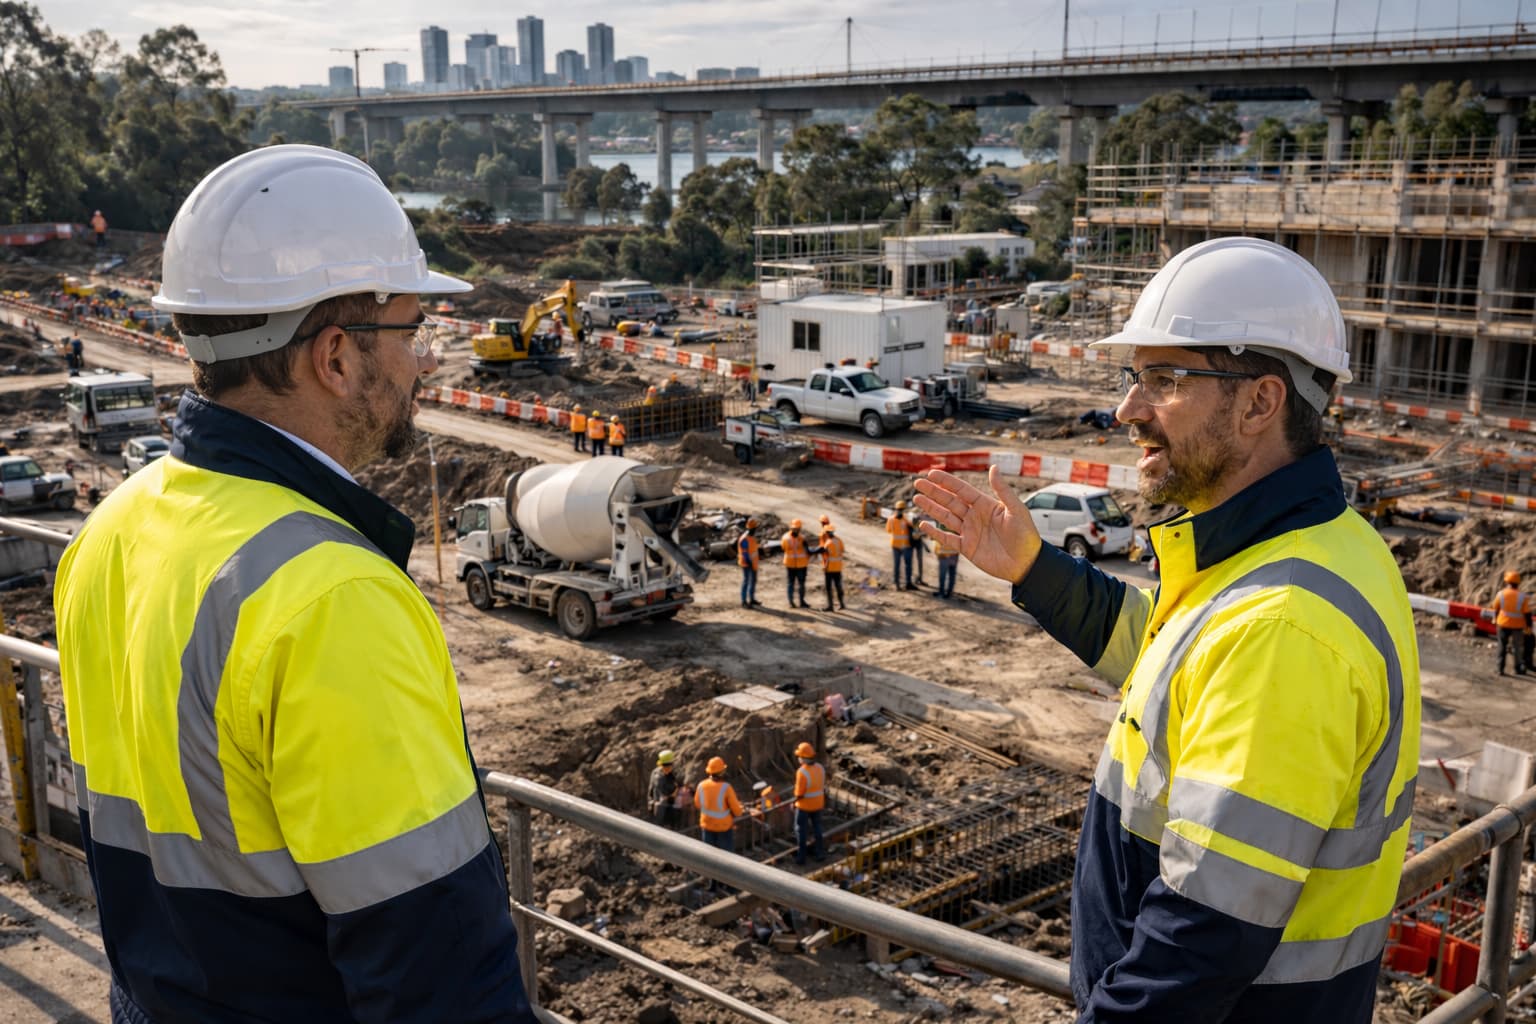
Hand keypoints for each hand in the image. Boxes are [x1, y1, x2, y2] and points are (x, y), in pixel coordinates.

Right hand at [913, 466, 1042, 584]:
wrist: (1026, 563)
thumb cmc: (1025, 535)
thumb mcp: (1016, 510)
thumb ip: (1002, 490)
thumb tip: (993, 467)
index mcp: (986, 505)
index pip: (962, 490)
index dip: (947, 482)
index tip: (932, 473)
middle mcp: (975, 516)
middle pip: (950, 501)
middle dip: (934, 492)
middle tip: (918, 482)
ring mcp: (970, 532)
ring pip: (946, 517)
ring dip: (931, 508)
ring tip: (917, 498)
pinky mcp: (967, 548)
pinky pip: (947, 539)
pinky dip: (934, 532)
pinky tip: (923, 524)